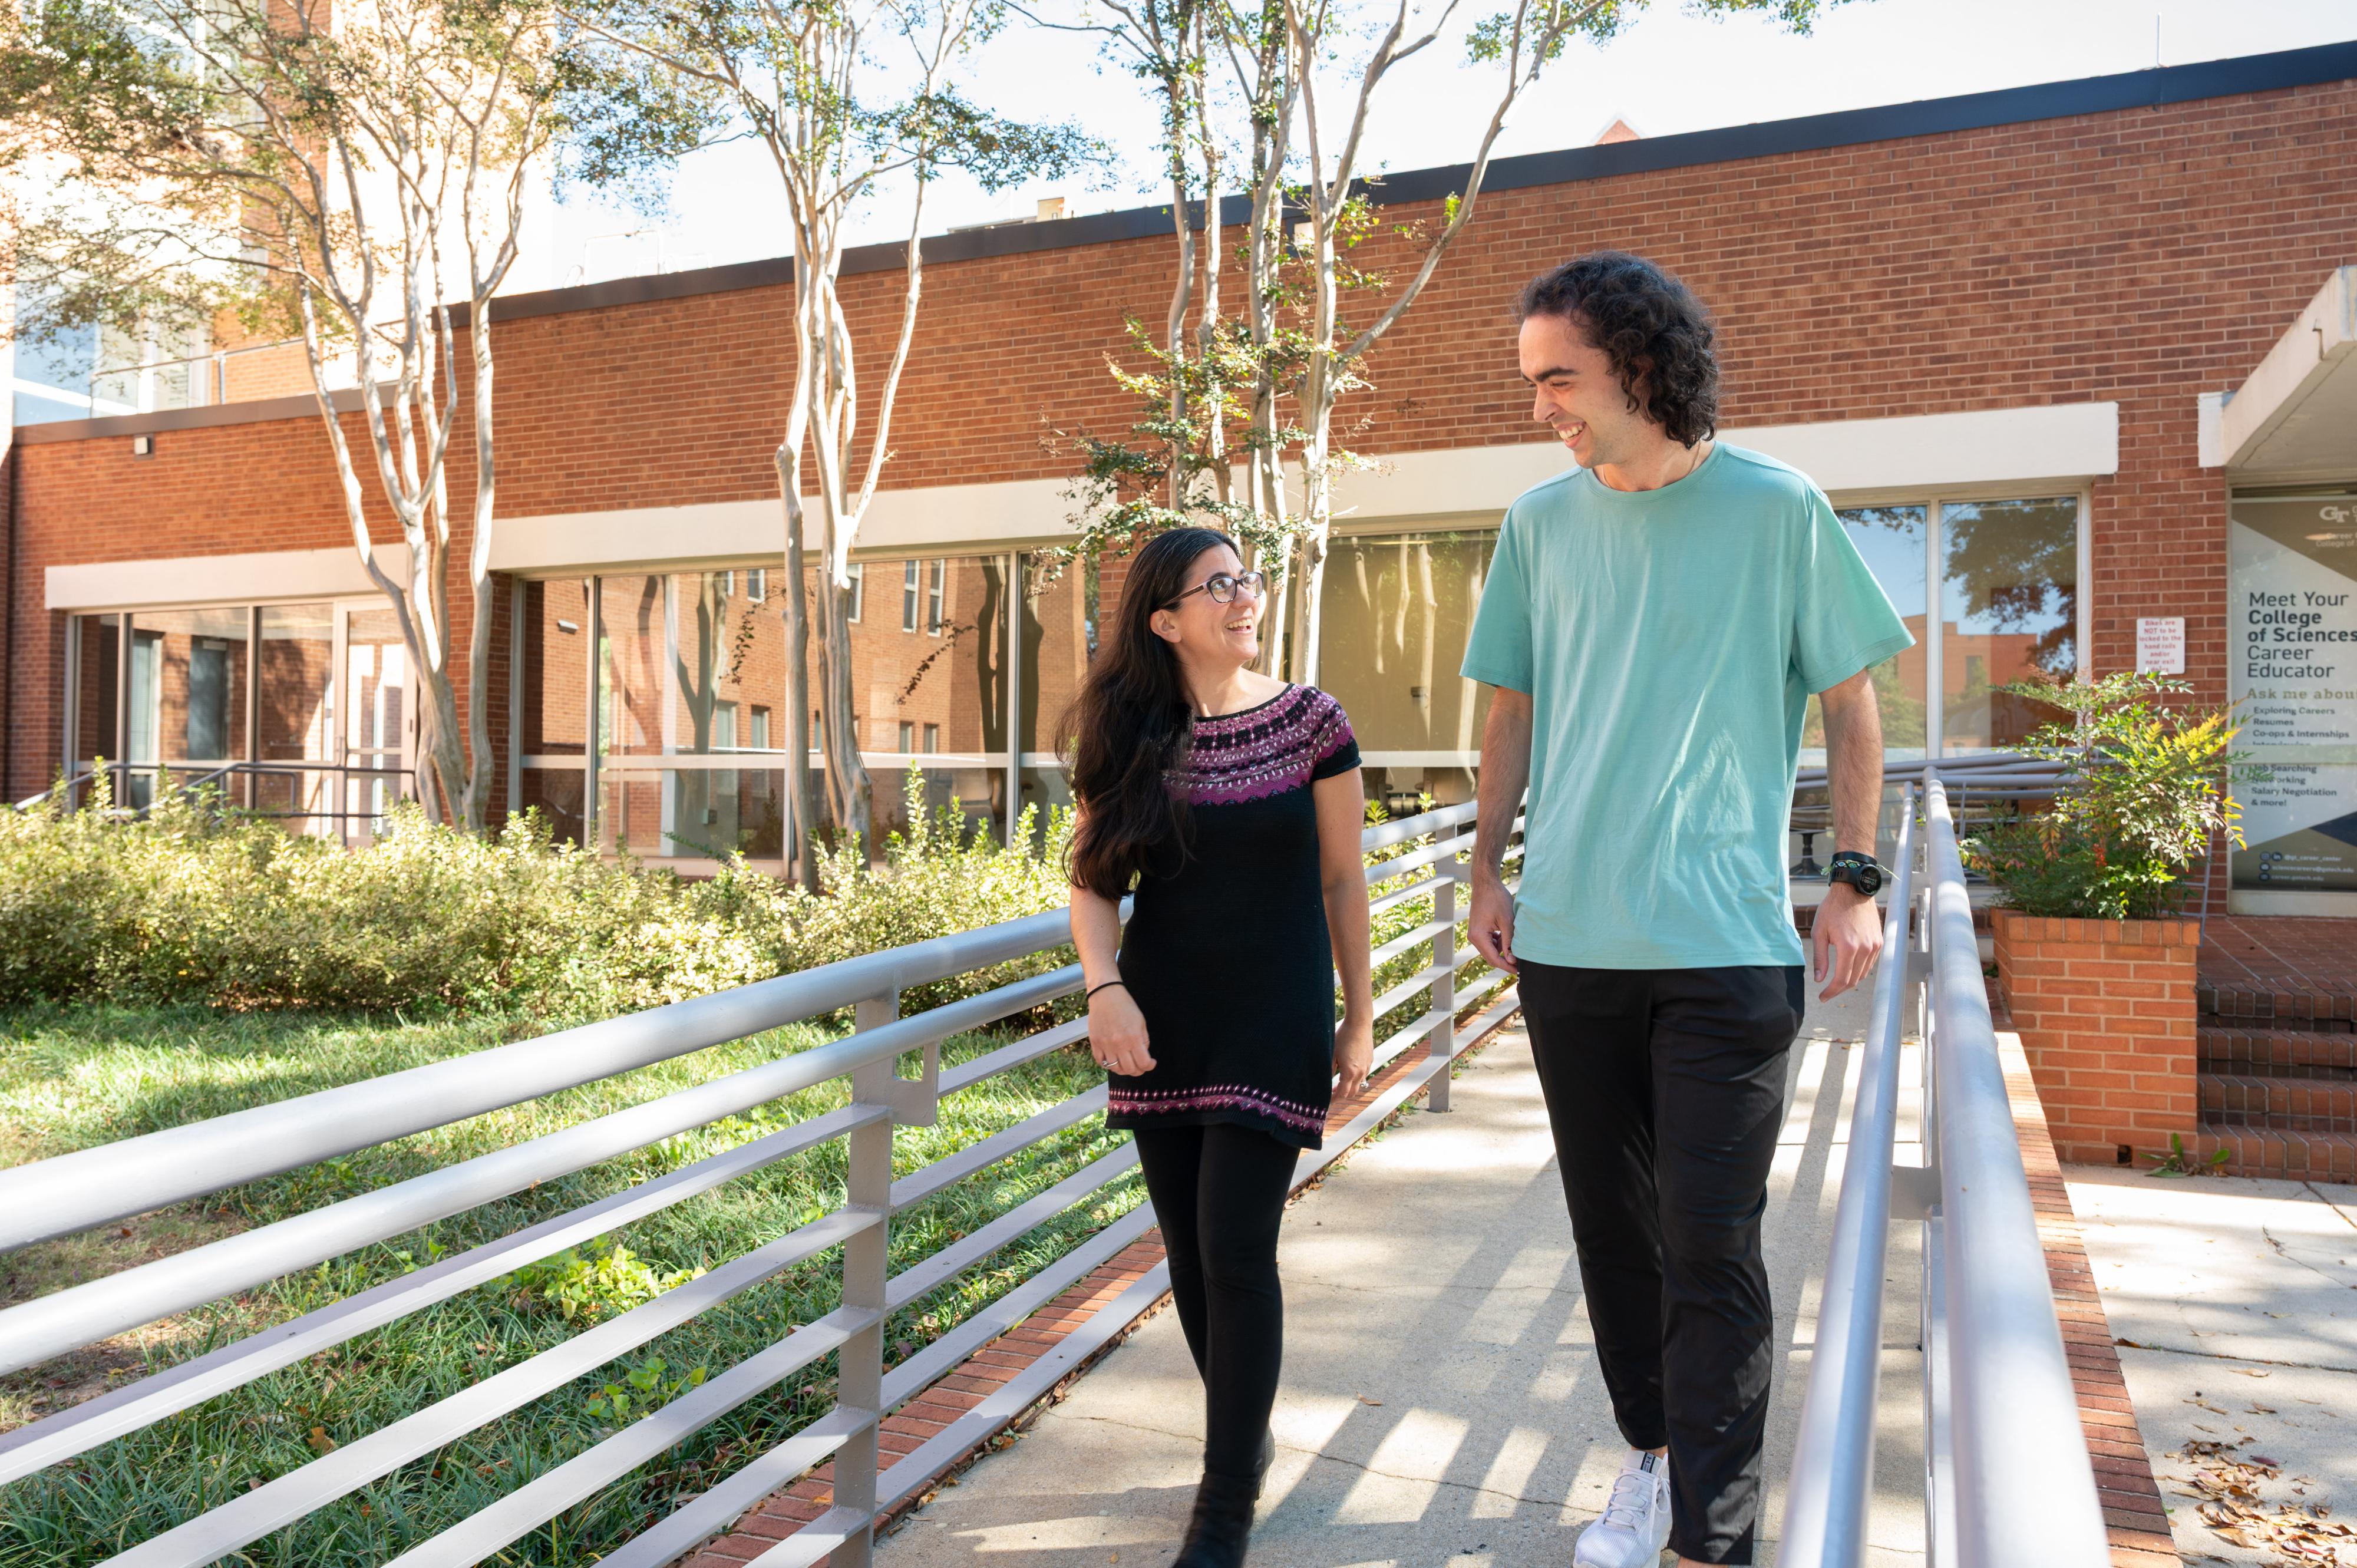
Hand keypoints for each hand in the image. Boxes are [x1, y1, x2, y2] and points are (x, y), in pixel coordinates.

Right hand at [1087, 984, 1156, 1075]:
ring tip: (1128, 1064)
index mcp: (1133, 1038)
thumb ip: (1144, 1040)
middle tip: (1140, 1066)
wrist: (1105, 994)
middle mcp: (1119, 1044)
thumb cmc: (1125, 1006)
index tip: (1151, 1063)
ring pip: (1115, 1069)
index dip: (1149, 1066)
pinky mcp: (1095, 1043)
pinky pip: (1101, 1062)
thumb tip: (1143, 1054)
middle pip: (1130, 1069)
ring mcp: (1105, 1045)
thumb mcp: (1141, 1021)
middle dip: (1138, 1070)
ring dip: (1124, 1070)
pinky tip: (1114, 1060)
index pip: (1143, 1063)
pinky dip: (1108, 1065)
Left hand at [1333, 1015, 1373, 1098]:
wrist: (1359, 1024)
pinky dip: (1354, 1079)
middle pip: (1352, 1093)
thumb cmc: (1343, 1037)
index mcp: (1350, 1073)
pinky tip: (1347, 1071)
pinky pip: (1362, 1075)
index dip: (1333, 1099)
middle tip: (1330, 1094)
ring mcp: (1367, 1067)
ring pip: (1358, 1084)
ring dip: (1348, 1087)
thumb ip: (1328, 1070)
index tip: (1326, 1101)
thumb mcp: (1331, 1054)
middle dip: (1341, 1096)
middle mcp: (1361, 1073)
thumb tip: (1323, 1082)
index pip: (1342, 1094)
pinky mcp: (1369, 1061)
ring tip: (1337, 1083)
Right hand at [1468, 872, 1516, 972]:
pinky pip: (1489, 943)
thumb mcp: (1507, 921)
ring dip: (1503, 950)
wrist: (1486, 884)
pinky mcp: (1478, 930)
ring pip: (1490, 950)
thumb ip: (1509, 942)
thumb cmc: (1497, 899)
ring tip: (1516, 943)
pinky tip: (1507, 934)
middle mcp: (1473, 937)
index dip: (1507, 966)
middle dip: (1506, 961)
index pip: (1494, 959)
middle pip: (1491, 957)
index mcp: (1479, 936)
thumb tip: (1512, 960)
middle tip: (1521, 963)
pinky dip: (1499, 943)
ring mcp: (1474, 934)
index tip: (1519, 971)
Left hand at [1811, 882, 1883, 1000]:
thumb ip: (1820, 958)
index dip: (1832, 991)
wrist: (1853, 891)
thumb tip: (1819, 979)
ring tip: (1836, 983)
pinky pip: (1870, 964)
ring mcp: (1875, 946)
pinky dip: (1859, 970)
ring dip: (1850, 981)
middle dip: (1839, 989)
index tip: (1822, 997)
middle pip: (1854, 980)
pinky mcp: (1879, 942)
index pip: (1842, 980)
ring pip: (1863, 974)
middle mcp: (1865, 949)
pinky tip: (1849, 969)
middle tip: (1827, 993)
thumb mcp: (1819, 932)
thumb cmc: (1833, 909)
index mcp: (1849, 947)